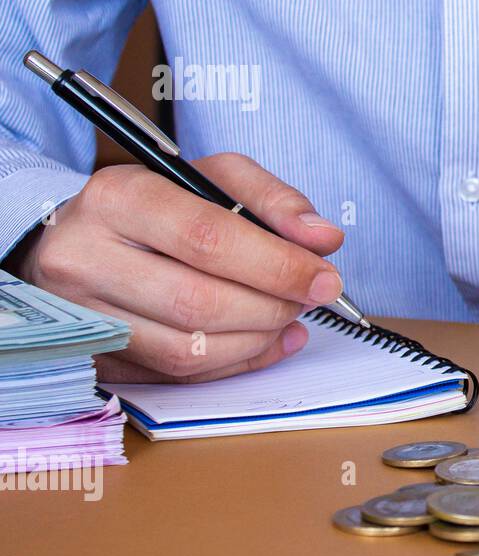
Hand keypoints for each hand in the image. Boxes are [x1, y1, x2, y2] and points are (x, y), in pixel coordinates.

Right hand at [9, 153, 345, 382]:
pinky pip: (176, 376)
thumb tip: (324, 238)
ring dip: (257, 340)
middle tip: (309, 298)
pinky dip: (235, 363)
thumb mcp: (213, 179)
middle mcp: (85, 257)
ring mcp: (81, 316)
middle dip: (273, 306)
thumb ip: (274, 200)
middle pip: (198, 301)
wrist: (77, 240)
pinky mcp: (93, 358)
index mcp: (118, 198)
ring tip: (288, 317)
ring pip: (187, 350)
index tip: (324, 277)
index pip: (206, 238)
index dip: (276, 264)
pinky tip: (266, 341)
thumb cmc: (157, 206)